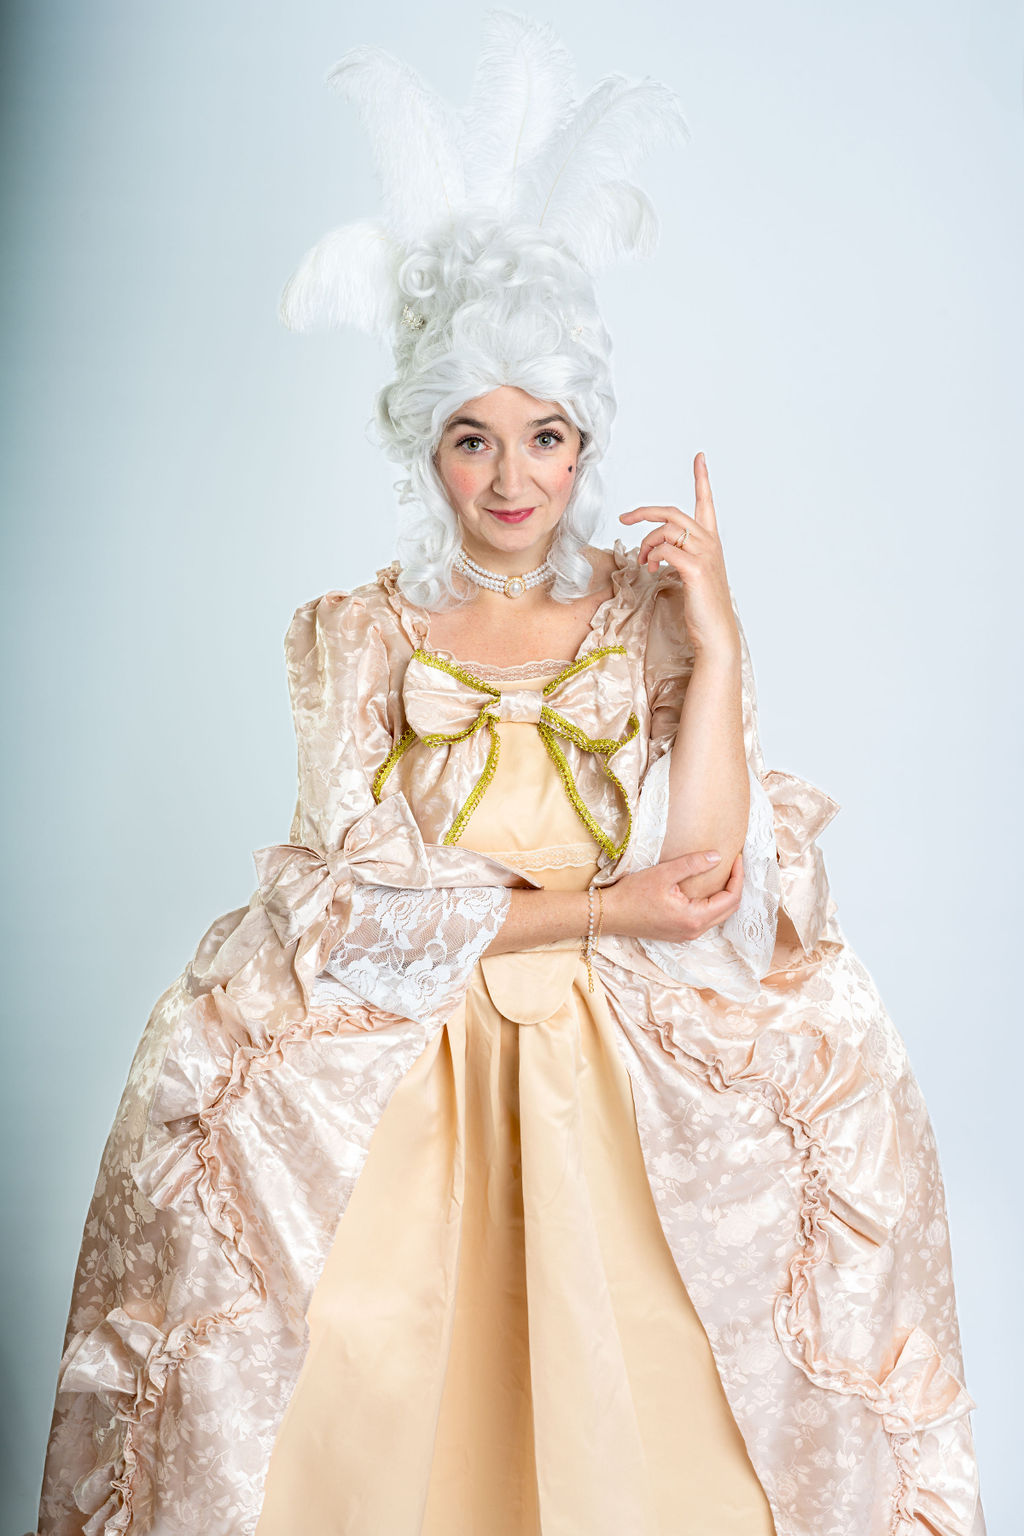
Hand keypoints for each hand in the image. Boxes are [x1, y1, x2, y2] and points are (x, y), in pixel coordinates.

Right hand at [602, 850, 743, 942]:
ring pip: (719, 915)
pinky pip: (706, 919)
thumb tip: (718, 857)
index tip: (737, 858)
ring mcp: (687, 934)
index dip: (738, 877)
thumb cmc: (632, 894)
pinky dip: (713, 903)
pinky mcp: (679, 933)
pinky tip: (707, 887)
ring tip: (725, 873)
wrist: (610, 914)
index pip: (731, 899)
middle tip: (735, 864)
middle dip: (736, 885)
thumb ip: (692, 864)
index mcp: (694, 918)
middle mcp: (694, 931)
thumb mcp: (663, 874)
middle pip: (729, 909)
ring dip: (725, 895)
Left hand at [618, 452, 739, 663]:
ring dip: (647, 544)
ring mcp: (704, 555)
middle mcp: (710, 543)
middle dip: (644, 512)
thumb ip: (677, 556)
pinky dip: (653, 557)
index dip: (702, 479)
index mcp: (710, 541)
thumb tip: (653, 551)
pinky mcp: (695, 569)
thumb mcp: (690, 574)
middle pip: (672, 512)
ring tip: (644, 562)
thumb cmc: (701, 606)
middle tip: (624, 519)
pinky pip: (665, 550)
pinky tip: (652, 570)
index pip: (706, 503)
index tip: (699, 457)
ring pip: (666, 531)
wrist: (715, 633)